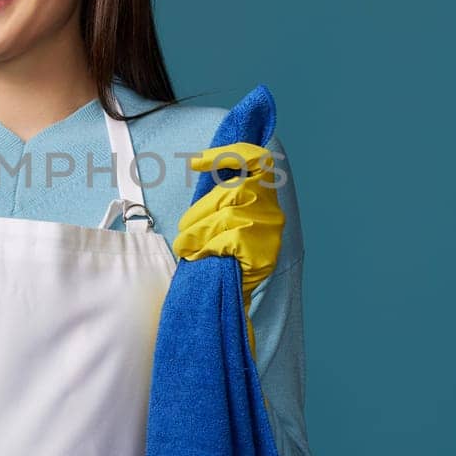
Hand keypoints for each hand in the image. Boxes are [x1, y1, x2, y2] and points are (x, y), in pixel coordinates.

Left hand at [173, 141, 283, 356]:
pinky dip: (208, 247)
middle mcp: (272, 212)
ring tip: (186, 248)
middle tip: (183, 233)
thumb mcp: (220, 222)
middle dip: (200, 212)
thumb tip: (198, 165)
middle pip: (233, 192)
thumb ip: (217, 199)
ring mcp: (270, 232)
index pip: (259, 161)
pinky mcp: (263, 253)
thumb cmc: (220, 257)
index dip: (229, 154)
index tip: (195, 161)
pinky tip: (200, 257)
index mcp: (264, 198)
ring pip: (227, 216)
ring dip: (197, 233)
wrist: (228, 301)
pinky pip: (228, 239)